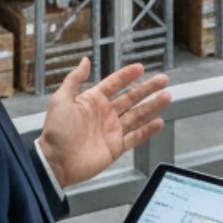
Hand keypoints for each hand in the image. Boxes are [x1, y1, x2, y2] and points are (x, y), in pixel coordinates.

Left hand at [37, 59, 170, 188]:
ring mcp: (112, 131)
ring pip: (137, 115)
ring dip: (152, 106)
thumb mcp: (61, 99)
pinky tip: (159, 122)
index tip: (140, 67)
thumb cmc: (56, 132)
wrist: (56, 162)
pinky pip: (136, 137)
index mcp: (92, 101)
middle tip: (163, 80)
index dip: (127, 75)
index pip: (114, 84)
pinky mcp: (116, 147)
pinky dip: (148, 131)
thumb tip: (84, 61)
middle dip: (147, 89)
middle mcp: (104, 114)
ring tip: (167, 97)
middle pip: (131, 98)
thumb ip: (74, 79)